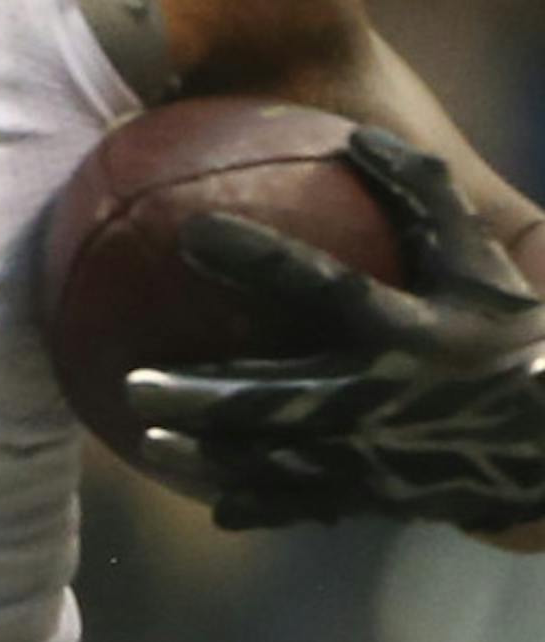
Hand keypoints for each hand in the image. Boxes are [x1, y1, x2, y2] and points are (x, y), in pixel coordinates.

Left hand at [124, 127, 544, 531]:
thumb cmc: (508, 332)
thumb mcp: (478, 259)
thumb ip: (422, 193)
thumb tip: (359, 136)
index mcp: (413, 333)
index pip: (326, 287)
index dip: (262, 259)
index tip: (193, 232)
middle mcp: (389, 400)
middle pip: (281, 398)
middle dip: (206, 396)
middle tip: (135, 381)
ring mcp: (383, 456)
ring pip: (282, 463)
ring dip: (213, 458)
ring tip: (146, 444)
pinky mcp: (383, 494)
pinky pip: (312, 505)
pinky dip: (261, 505)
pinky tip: (210, 502)